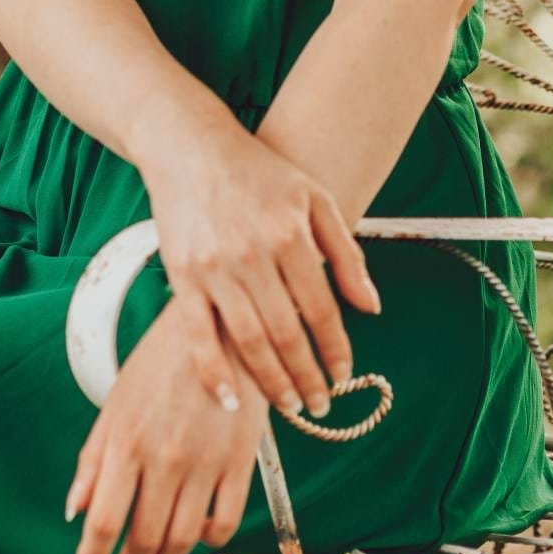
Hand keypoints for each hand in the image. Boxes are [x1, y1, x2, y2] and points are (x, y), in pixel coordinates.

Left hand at [67, 300, 267, 553]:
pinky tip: (195, 537)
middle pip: (144, 539)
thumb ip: (94, 460)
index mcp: (128, 442)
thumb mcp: (117, 402)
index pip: (104, 522)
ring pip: (183, 539)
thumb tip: (73, 511)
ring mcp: (206, 464)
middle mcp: (166, 459)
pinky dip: (208, 541)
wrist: (219, 325)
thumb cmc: (160, 363)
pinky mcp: (241, 462)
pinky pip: (225, 522)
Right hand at [139, 112, 380, 419]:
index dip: (336, 348)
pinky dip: (213, 373)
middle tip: (320, 404)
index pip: (321, 308)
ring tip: (289, 406)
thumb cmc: (258, 172)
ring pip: (248, 341)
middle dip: (308, 377)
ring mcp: (214, 268)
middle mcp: (253, 254)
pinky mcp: (181, 275)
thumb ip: (345, 253)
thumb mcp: (314, 198)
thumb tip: (371, 308)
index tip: (343, 374)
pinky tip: (230, 400)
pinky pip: (197, 336)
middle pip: (288, 333)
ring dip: (272, 383)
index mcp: (290, 234)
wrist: (190, 147)